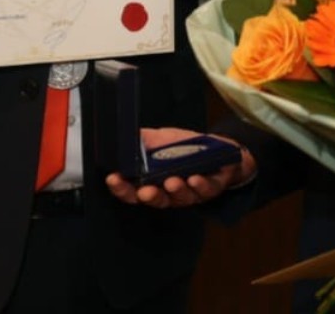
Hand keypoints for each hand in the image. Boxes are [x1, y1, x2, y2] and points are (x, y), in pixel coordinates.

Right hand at [104, 127, 254, 207]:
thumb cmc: (186, 148)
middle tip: (144, 191)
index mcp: (154, 181)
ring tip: (172, 181)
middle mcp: (170, 192)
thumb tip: (123, 135)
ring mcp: (190, 193)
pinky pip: (204, 191)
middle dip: (148, 196)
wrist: (221, 150)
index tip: (113, 178)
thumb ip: (143, 139)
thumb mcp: (163, 138)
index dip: (122, 188)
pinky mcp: (210, 189)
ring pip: (180, 198)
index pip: (133, 190)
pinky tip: (195, 178)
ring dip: (175, 190)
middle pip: (155, 200)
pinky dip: (199, 185)